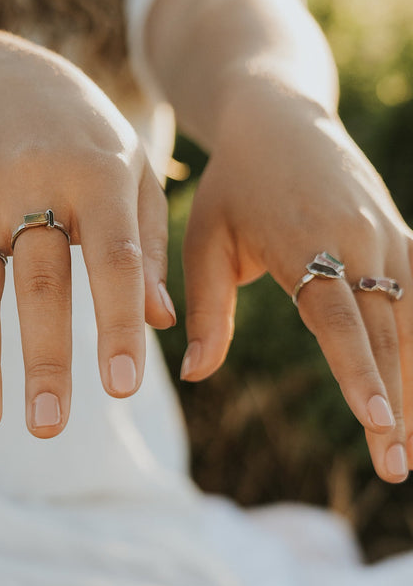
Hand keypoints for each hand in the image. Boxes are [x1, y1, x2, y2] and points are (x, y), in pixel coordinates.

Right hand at [0, 40, 174, 436]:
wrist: (6, 74)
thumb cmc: (87, 138)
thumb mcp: (131, 173)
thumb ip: (145, 245)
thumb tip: (160, 322)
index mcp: (99, 174)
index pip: (112, 258)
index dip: (116, 322)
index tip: (121, 387)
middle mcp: (35, 178)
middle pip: (40, 280)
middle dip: (45, 357)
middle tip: (49, 426)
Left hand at [180, 89, 412, 482]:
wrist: (279, 118)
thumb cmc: (233, 185)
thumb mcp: (206, 240)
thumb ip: (205, 309)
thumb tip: (193, 374)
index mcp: (306, 242)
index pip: (338, 320)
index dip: (359, 372)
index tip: (377, 422)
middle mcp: (359, 240)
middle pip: (386, 333)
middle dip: (395, 403)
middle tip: (396, 468)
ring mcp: (389, 236)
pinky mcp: (402, 235)